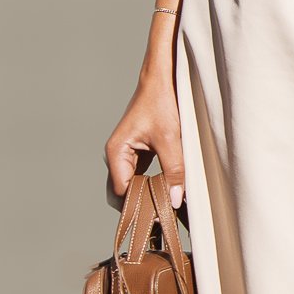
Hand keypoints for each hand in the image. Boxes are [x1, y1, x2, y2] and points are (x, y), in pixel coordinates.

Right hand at [104, 77, 185, 210]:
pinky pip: (141, 175)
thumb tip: (176, 200)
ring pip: (133, 185)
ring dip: (148, 194)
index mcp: (117, 152)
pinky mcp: (139, 152)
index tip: (160, 215)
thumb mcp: (170, 138)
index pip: (122, 192)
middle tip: (165, 214)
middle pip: (124, 192)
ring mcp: (127, 154)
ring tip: (168, 203)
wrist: (162, 78)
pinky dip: (152, 184)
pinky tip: (168, 189)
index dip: (139, 206)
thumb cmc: (161, 102)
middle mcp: (117, 155)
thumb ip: (174, 170)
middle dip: (142, 204)